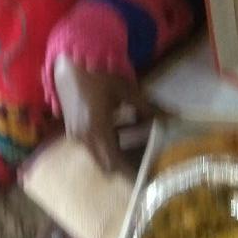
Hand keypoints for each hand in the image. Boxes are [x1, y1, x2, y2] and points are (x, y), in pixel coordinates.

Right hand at [54, 55, 153, 174]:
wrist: (69, 64)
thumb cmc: (98, 74)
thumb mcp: (125, 90)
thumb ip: (145, 107)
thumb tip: (168, 117)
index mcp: (97, 131)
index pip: (115, 162)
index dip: (130, 171)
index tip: (146, 173)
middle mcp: (84, 138)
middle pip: (105, 164)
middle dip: (123, 166)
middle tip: (143, 160)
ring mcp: (75, 135)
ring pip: (98, 156)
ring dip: (114, 155)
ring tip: (134, 145)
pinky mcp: (72, 130)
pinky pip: (91, 146)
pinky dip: (105, 145)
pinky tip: (119, 132)